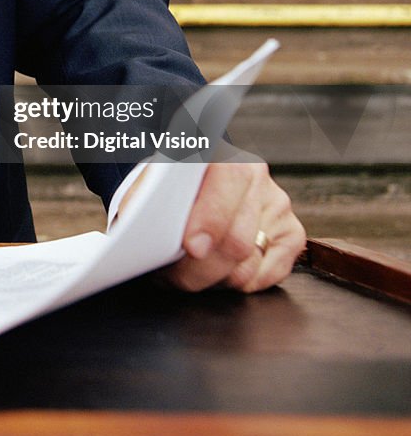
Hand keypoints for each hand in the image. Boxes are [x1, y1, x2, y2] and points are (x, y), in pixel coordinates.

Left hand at [163, 161, 306, 292]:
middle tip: (168, 276)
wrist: (191, 179)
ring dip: (211, 279)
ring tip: (182, 274)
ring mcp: (276, 205)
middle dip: (198, 268)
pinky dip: (235, 283)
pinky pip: (265, 276)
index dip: (211, 220)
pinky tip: (212, 273)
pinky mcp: (290, 233)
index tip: (192, 246)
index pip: (228, 183)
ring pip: (247, 266)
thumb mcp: (154, 179)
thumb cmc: (169, 183)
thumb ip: (152, 197)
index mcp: (220, 152)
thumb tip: (146, 230)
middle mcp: (255, 175)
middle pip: (237, 240)